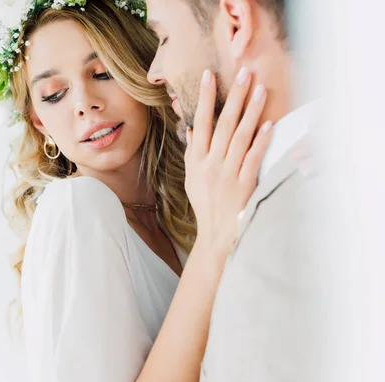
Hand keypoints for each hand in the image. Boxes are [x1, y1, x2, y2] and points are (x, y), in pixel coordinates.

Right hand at [184, 68, 272, 253]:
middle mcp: (211, 163)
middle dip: (234, 97)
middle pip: (223, 124)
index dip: (205, 98)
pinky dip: (260, 141)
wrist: (216, 231)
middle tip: (244, 73)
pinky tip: (268, 124)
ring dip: (251, 112)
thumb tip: (192, 128)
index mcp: (197, 159)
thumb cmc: (204, 202)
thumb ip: (192, 151)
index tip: (209, 75)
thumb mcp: (191, 177)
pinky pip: (252, 158)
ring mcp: (228, 173)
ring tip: (260, 90)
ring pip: (240, 137)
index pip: (201, 122)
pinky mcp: (244, 183)